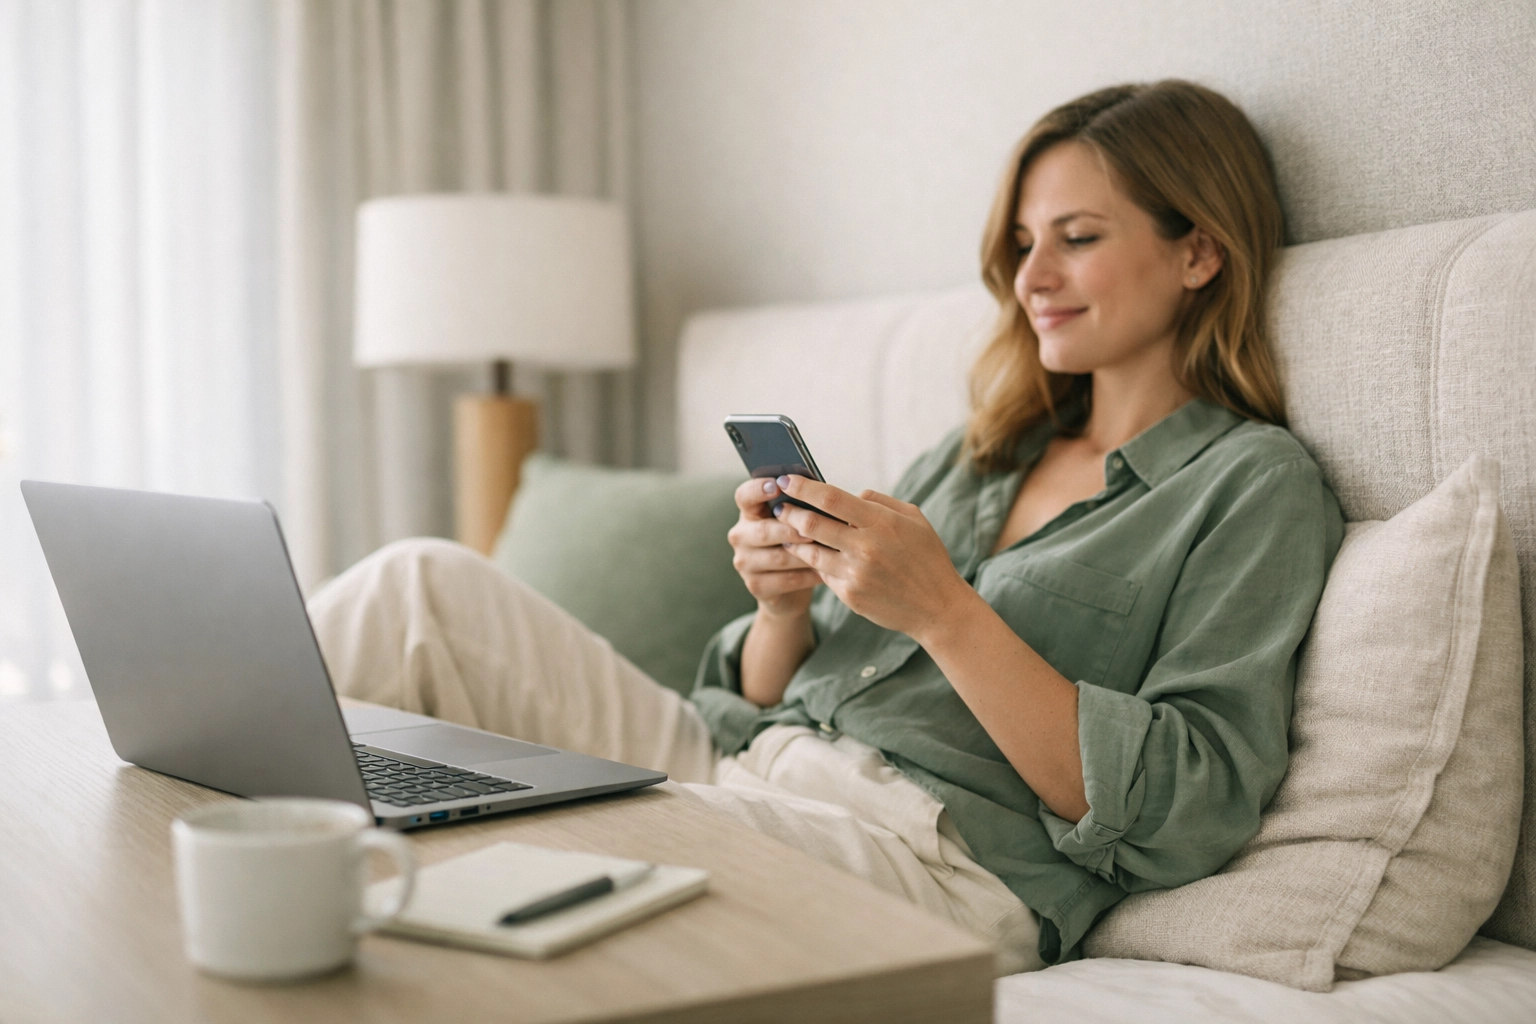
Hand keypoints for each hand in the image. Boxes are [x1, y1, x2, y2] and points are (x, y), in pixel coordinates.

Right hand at [727, 477, 820, 617]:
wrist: (789, 589)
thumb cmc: (797, 544)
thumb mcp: (796, 522)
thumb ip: (800, 507)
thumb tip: (822, 492)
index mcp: (749, 513)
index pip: (745, 496)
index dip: (758, 489)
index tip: (777, 485)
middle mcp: (741, 535)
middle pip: (763, 530)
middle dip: (791, 530)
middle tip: (813, 531)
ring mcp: (745, 562)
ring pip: (778, 557)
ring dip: (805, 554)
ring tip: (828, 552)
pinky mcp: (755, 585)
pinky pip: (785, 580)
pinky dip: (807, 575)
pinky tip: (824, 572)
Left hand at [773, 475, 968, 641]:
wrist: (937, 607)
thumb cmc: (927, 557)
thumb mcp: (914, 519)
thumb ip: (880, 502)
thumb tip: (852, 494)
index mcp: (881, 522)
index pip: (831, 498)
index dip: (803, 487)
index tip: (785, 478)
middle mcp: (865, 548)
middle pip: (811, 524)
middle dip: (789, 512)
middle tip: (780, 506)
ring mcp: (856, 574)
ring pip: (810, 552)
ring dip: (795, 540)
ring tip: (788, 531)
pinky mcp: (850, 596)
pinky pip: (823, 574)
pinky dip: (817, 563)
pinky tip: (814, 556)